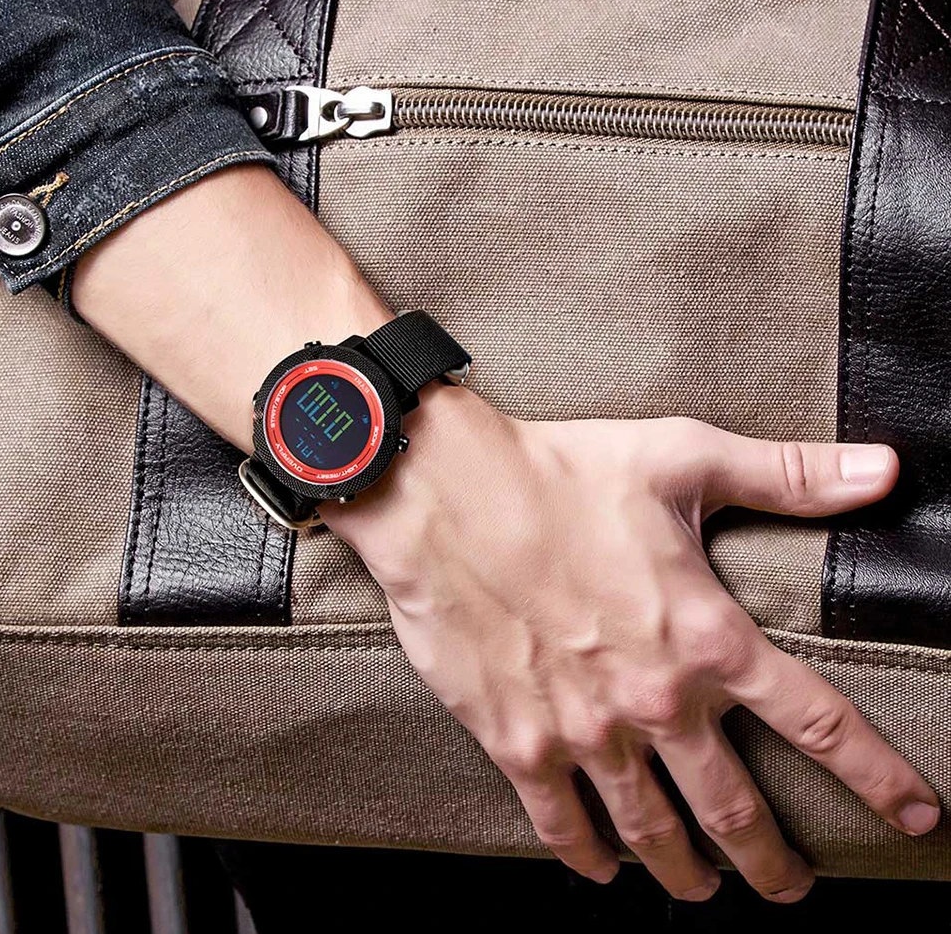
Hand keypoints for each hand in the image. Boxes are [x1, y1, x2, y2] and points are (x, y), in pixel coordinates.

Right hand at [324, 391, 939, 901]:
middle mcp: (655, 700)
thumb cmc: (561, 473)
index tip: (915, 814)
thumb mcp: (682, 460)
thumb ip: (789, 476)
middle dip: (773, 859)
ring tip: (706, 893)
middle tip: (793, 886)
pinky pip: (559, 822)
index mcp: (705, 635)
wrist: (446, 498)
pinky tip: (601, 870)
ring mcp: (584, 731)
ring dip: (687, 872)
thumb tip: (887, 471)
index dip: (876, 775)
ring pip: (651, 832)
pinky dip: (586, 855)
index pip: (817, 723)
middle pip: (735, 808)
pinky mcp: (517, 740)